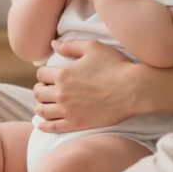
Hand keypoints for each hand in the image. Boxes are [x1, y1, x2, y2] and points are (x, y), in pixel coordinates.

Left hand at [33, 39, 149, 132]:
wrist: (133, 89)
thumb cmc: (115, 66)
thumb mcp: (93, 47)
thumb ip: (71, 45)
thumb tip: (53, 44)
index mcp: (63, 74)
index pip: (41, 74)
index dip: (44, 73)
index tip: (49, 75)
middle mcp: (62, 93)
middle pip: (39, 93)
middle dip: (40, 89)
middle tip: (45, 89)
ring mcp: (68, 110)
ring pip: (43, 110)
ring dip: (40, 106)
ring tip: (44, 104)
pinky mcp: (77, 123)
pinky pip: (54, 127)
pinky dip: (44, 125)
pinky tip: (42, 124)